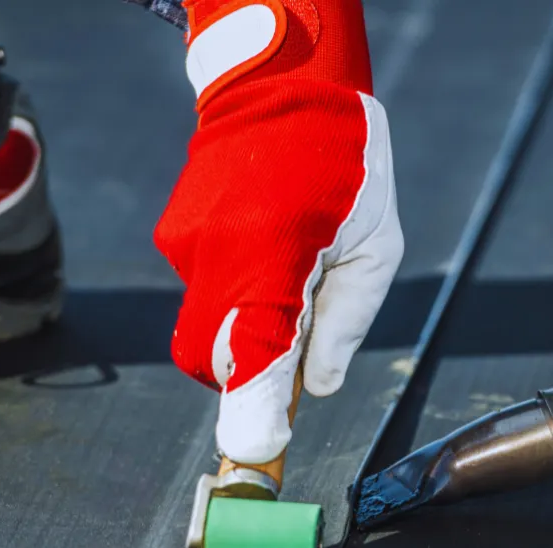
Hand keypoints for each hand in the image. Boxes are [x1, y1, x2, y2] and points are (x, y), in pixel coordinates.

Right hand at [155, 0, 402, 462]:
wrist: (283, 89)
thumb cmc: (349, 167)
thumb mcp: (377, 250)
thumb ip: (346, 324)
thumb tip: (318, 389)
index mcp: (274, 255)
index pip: (254, 352)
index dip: (254, 410)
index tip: (258, 453)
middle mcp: (216, 254)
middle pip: (215, 360)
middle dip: (250, 381)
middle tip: (295, 365)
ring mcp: (187, 246)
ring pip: (207, 330)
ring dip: (249, 334)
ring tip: (297, 281)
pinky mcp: (175, 238)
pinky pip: (205, 293)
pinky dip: (238, 297)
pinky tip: (272, 254)